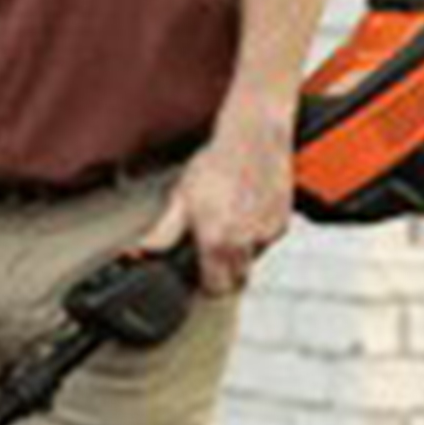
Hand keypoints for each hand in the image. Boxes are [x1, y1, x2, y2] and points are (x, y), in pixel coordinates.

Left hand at [140, 107, 295, 296]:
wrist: (253, 136)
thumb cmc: (217, 162)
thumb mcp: (180, 198)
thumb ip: (163, 233)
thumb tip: (141, 253)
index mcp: (217, 241)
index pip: (214, 289)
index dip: (204, 285)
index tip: (198, 277)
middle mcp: (244, 242)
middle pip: (236, 282)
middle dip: (224, 275)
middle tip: (211, 256)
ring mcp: (266, 233)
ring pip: (252, 261)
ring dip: (241, 254)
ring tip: (228, 226)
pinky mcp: (282, 222)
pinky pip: (267, 241)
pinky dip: (257, 236)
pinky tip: (246, 214)